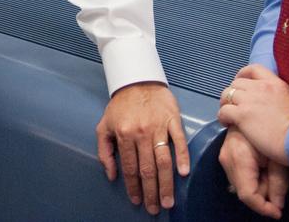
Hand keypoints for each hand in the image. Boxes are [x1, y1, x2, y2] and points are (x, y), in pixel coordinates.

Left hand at [96, 81, 190, 214]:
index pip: (130, 168)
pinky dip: (182, 157)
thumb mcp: (104, 126)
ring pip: (163, 160)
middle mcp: (141, 132)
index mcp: (124, 134)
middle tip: (154, 208)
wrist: (138, 79)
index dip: (133, 187)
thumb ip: (104, 151)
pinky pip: (179, 141)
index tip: (137, 200)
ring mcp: (159, 127)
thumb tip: (112, 175)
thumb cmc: (121, 105)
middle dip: (151, 192)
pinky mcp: (173, 120)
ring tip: (168, 201)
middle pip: (147, 169)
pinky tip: (184, 173)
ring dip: (166, 183)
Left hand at [216, 64, 288, 166]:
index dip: (242, 74)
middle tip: (234, 104)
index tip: (240, 82)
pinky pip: (224, 111)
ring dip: (225, 103)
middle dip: (233, 92)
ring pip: (227, 94)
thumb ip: (278, 98)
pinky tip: (227, 124)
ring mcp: (250, 100)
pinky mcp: (242, 115)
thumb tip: (271, 104)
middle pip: (237, 83)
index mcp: (276, 83)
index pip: (253, 69)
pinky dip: (222, 117)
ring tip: (228, 115)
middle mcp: (261, 88)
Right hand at [218, 126, 288, 218]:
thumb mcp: (280, 158)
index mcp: (239, 157)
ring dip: (257, 184)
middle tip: (278, 182)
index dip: (263, 208)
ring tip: (271, 169)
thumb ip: (278, 184)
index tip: (277, 213)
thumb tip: (277, 205)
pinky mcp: (226, 150)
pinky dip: (252, 175)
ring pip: (240, 182)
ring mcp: (224, 153)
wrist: (262, 107)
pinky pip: (238, 173)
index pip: (247, 194)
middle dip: (261, 193)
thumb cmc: (275, 129)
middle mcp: (227, 156)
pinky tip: (263, 165)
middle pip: (242, 189)